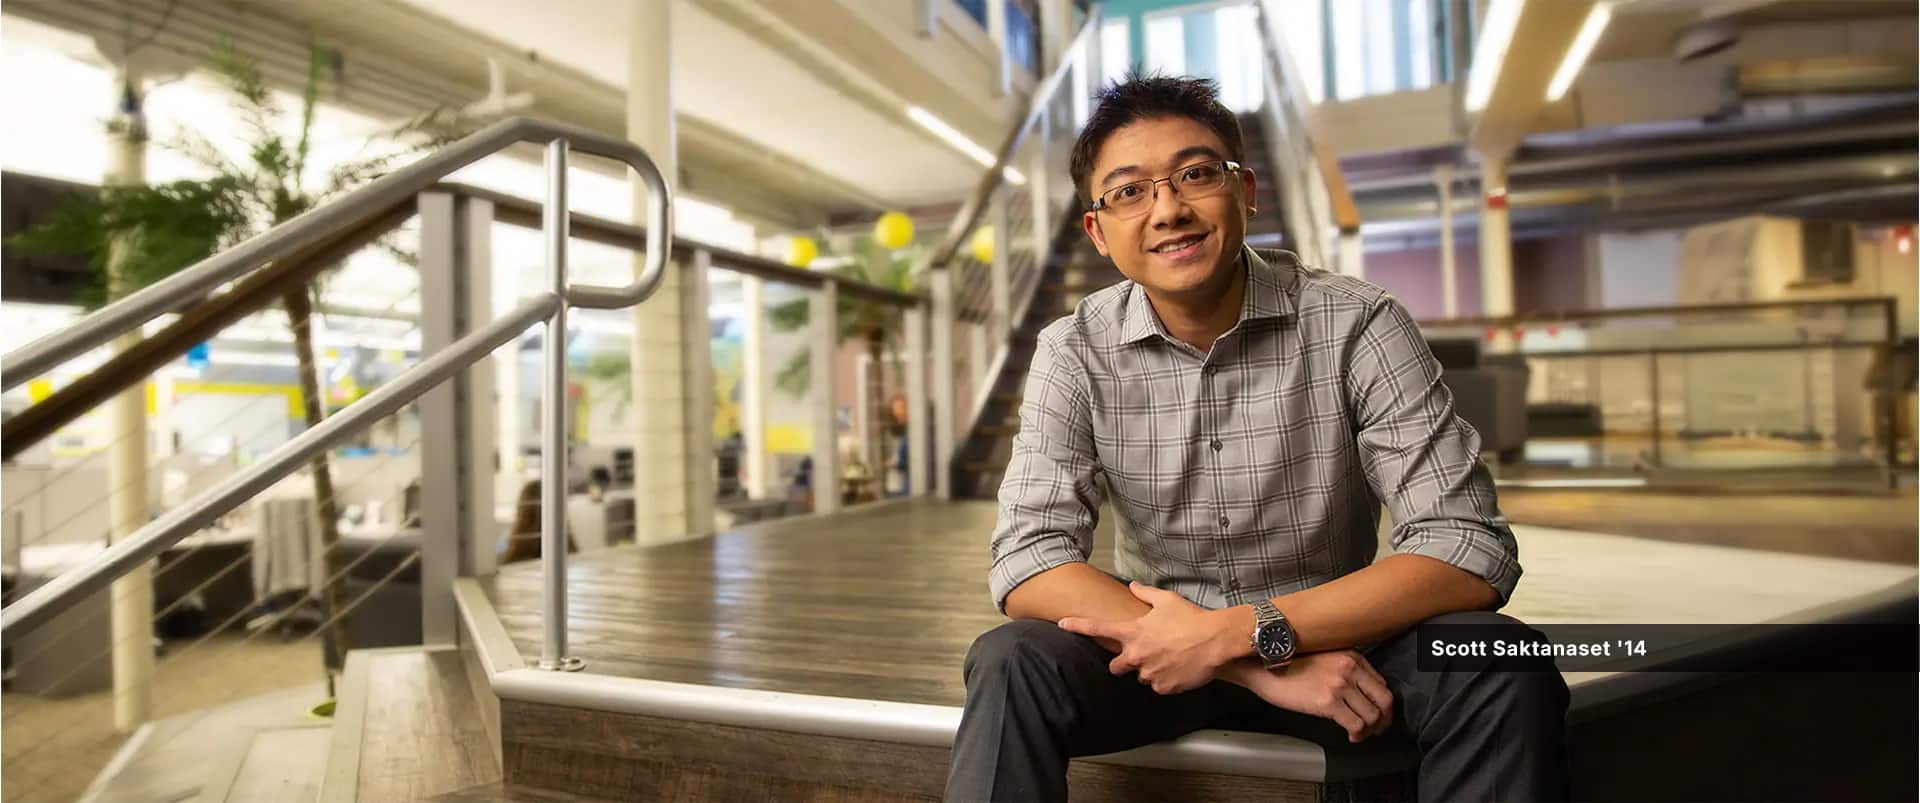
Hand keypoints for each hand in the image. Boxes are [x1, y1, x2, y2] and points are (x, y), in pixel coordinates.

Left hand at [1057, 582, 1242, 694]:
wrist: (1215, 642)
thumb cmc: (1192, 619)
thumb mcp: (1167, 600)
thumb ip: (1145, 594)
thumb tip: (1133, 586)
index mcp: (1133, 633)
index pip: (1097, 629)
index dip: (1077, 626)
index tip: (1062, 624)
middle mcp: (1136, 656)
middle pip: (1116, 667)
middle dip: (1123, 663)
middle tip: (1139, 656)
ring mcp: (1149, 674)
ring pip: (1141, 676)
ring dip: (1149, 670)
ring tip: (1169, 658)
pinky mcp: (1163, 687)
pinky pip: (1158, 686)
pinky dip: (1165, 680)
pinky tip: (1178, 668)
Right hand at [1225, 650, 1394, 743]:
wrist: (1261, 664)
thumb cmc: (1284, 661)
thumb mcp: (1321, 655)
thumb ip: (1342, 668)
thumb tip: (1355, 690)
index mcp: (1350, 655)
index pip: (1380, 682)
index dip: (1381, 701)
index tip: (1377, 710)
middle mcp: (1349, 668)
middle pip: (1384, 699)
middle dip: (1385, 718)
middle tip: (1379, 728)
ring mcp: (1340, 684)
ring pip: (1372, 715)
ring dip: (1370, 730)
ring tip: (1361, 734)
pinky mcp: (1328, 701)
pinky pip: (1356, 724)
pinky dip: (1358, 735)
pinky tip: (1352, 736)